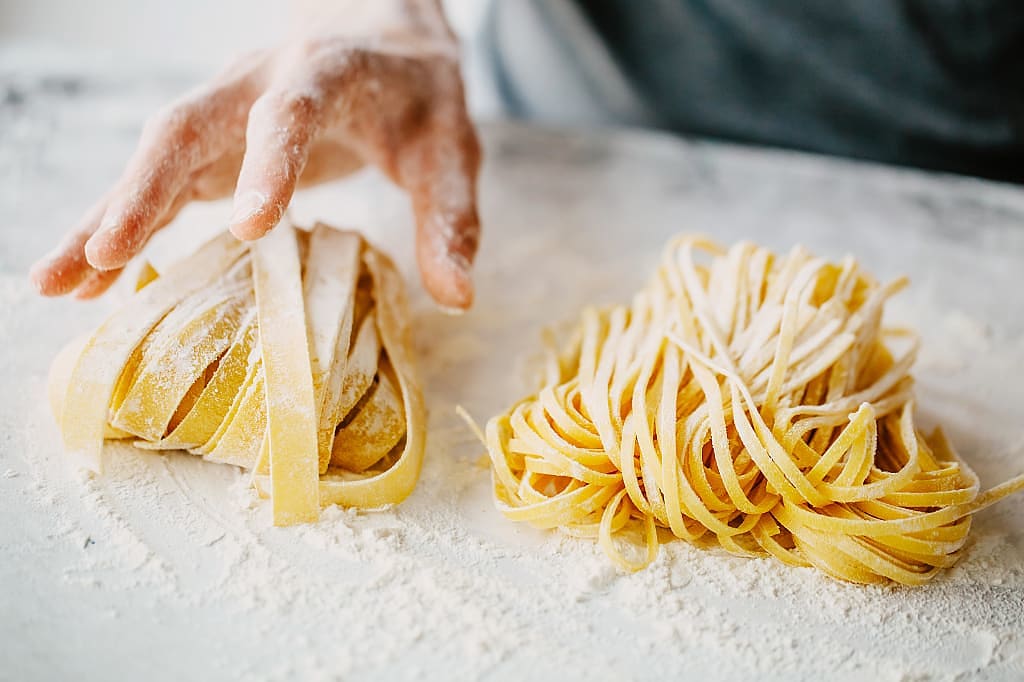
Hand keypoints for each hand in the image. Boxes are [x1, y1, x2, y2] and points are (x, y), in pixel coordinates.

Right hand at [29, 0, 480, 309]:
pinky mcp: (213, 141)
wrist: (380, 37)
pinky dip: (120, 225)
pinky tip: (87, 276)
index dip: (270, 160)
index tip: (253, 225)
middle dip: (143, 190)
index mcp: (330, 73)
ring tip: (57, 283)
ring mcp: (226, 108)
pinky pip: (157, 180)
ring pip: (154, 153)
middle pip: (187, 124)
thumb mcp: (451, 153)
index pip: (292, 108)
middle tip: (105, 257)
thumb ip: (451, 220)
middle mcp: (259, 81)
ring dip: (106, 215)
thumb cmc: (419, 99)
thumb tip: (457, 298)